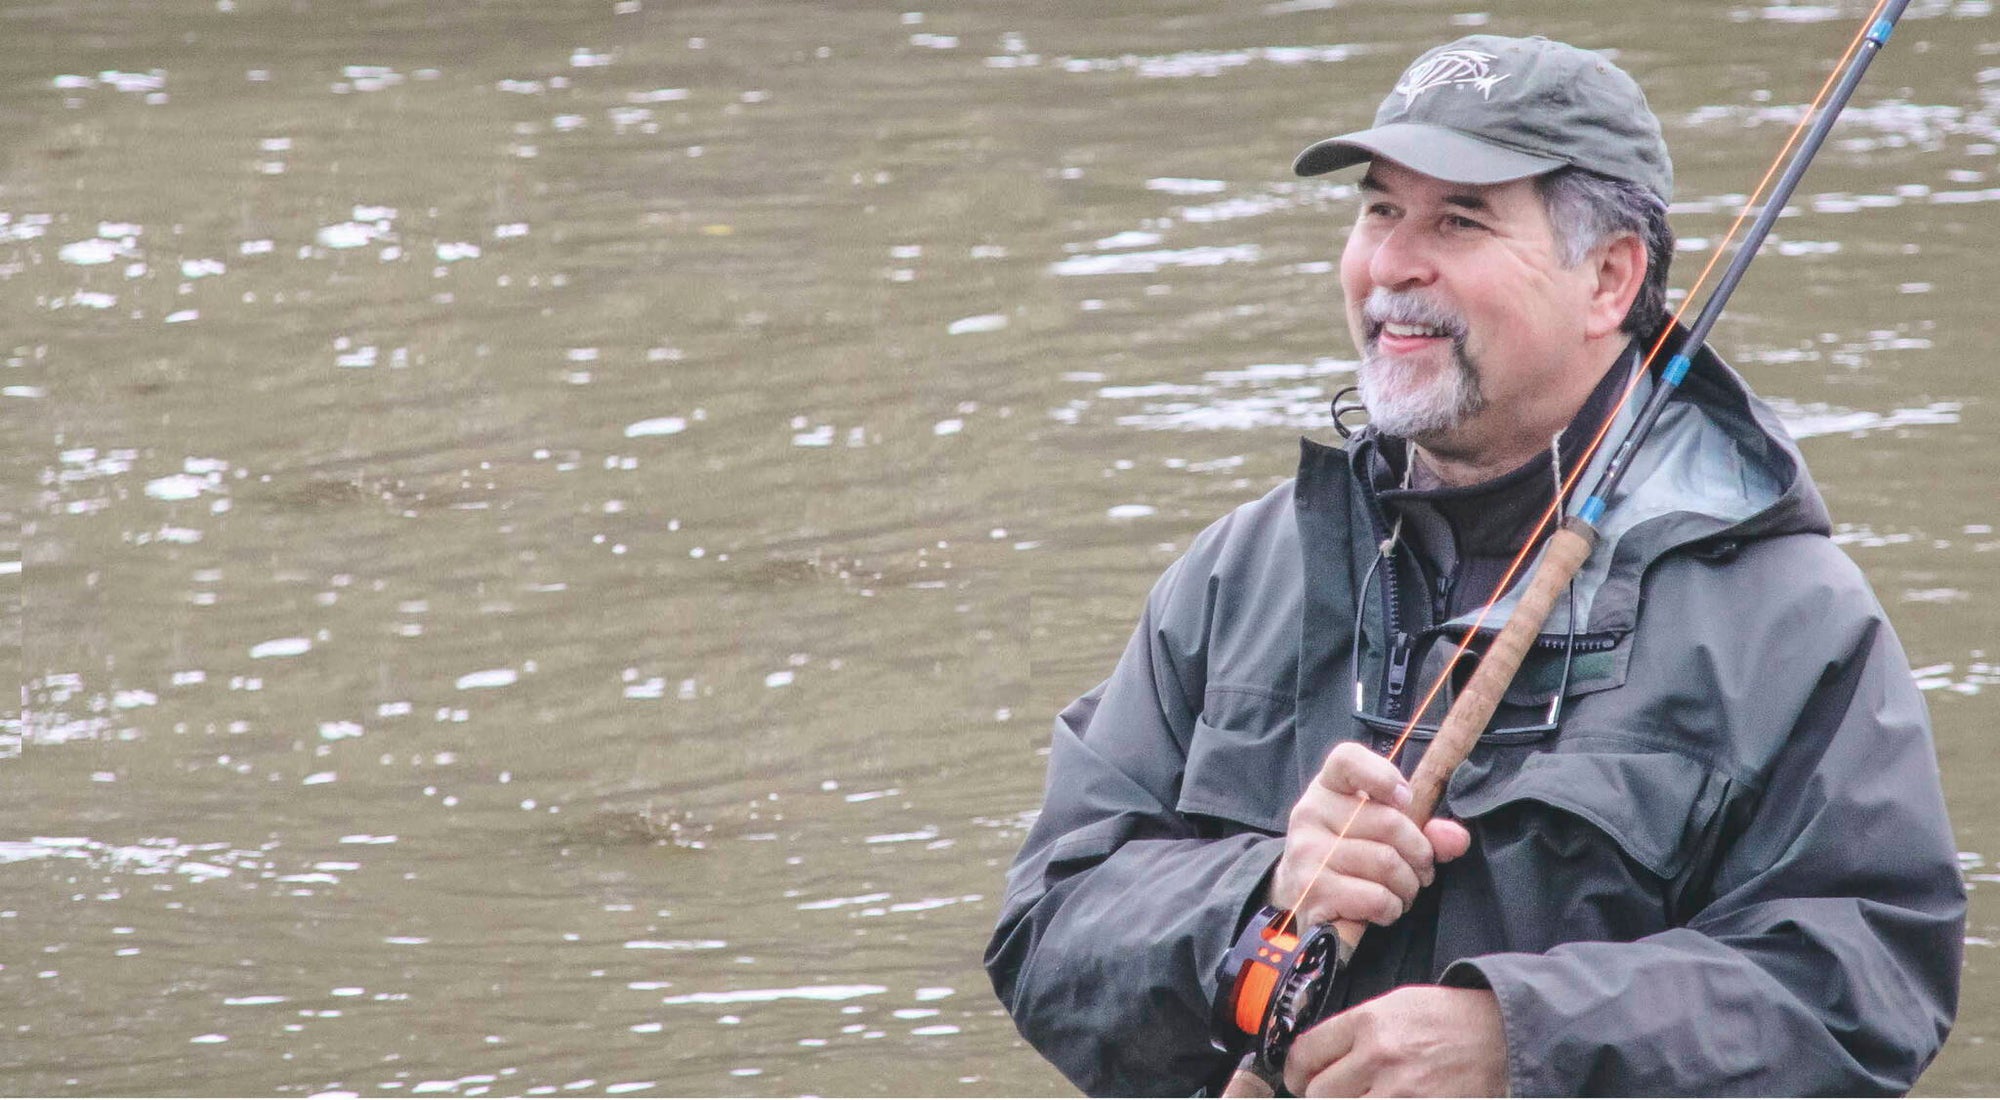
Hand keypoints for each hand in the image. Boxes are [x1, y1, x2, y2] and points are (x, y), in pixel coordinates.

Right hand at [1271, 743, 1471, 928]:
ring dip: (1408, 886)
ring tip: (1401, 891)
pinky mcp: (1312, 889)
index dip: (1383, 775)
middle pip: (1389, 822)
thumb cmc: (1351, 859)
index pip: (1348, 760)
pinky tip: (1382, 908)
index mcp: (1328, 788)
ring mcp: (1308, 851)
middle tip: (1421, 871)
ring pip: (1387, 863)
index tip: (1406, 800)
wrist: (1302, 900)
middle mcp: (1311, 813)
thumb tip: (1456, 838)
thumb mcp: (1383, 834)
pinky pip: (1376, 896)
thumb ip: (1424, 830)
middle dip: (1420, 854)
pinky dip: (1391, 908)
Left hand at [1284, 985, 1507, 1096]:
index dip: (1294, 1070)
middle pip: (1319, 1093)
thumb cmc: (1447, 1019)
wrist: (1501, 1035)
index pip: (1306, 1052)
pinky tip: (1383, 1099)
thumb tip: (1317, 1058)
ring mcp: (1401, 1091)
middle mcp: (1380, 1056)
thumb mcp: (1395, 1006)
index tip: (1297, 1078)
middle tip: (1332, 1091)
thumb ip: (1354, 1032)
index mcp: (1368, 1022)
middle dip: (1322, 1095)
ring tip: (1362, 1095)